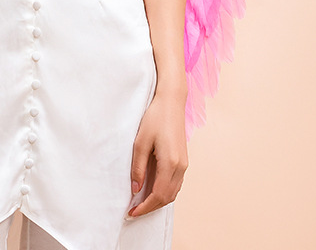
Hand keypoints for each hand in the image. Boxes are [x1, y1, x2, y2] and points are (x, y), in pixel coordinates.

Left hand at [127, 89, 188, 218]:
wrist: (171, 102)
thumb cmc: (155, 118)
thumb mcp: (140, 142)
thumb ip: (138, 168)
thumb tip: (136, 189)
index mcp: (170, 163)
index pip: (158, 195)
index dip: (144, 207)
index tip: (131, 212)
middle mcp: (180, 167)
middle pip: (167, 198)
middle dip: (150, 207)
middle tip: (133, 211)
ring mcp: (184, 164)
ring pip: (173, 193)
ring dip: (157, 201)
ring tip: (140, 203)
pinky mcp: (183, 160)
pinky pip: (175, 183)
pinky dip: (164, 192)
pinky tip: (152, 190)